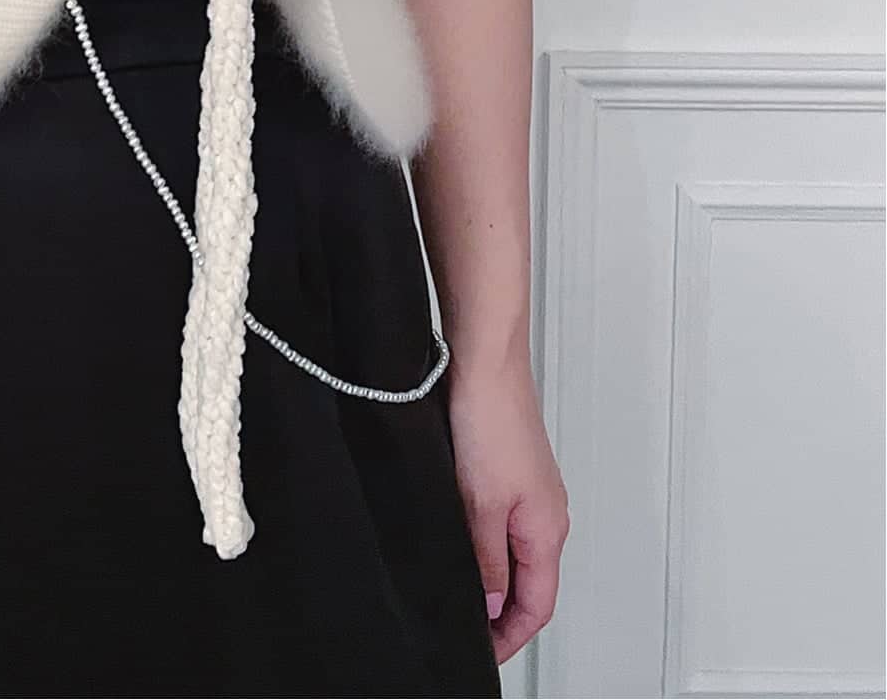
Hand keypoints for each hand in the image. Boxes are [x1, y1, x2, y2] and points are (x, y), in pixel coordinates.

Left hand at [447, 352, 568, 664]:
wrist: (484, 359)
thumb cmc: (490, 417)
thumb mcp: (481, 504)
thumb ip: (488, 560)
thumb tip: (492, 604)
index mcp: (547, 527)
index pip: (537, 604)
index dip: (511, 637)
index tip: (485, 654)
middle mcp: (545, 511)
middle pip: (532, 582)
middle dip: (504, 615)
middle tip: (472, 634)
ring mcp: (530, 488)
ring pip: (517, 552)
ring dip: (496, 579)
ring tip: (467, 598)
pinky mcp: (510, 468)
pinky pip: (505, 522)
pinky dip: (488, 545)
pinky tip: (465, 543)